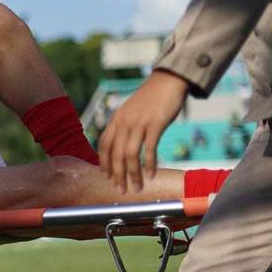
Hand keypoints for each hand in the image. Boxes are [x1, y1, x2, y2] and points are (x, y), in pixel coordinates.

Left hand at [99, 70, 188, 192]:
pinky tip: (151, 175)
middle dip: (117, 175)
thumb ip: (124, 126)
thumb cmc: (150, 99)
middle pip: (116, 154)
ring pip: (130, 155)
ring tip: (137, 187)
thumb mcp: (130, 111)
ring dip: (133, 174)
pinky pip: (149, 149)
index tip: (106, 177)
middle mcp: (123, 123)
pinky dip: (149, 164)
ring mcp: (138, 124)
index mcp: (116, 120)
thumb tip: (121, 144)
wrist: (167, 81)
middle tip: (120, 190)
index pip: (104, 146)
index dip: (104, 163)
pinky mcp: (155, 125)